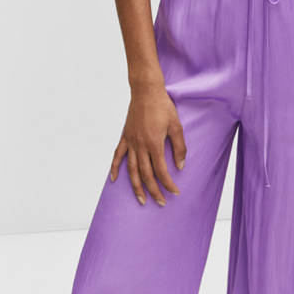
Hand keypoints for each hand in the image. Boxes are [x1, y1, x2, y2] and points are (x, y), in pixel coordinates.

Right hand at [109, 83, 186, 206]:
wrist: (146, 91)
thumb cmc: (163, 106)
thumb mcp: (176, 125)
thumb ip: (179, 147)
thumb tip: (180, 166)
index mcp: (154, 143)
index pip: (161, 170)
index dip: (168, 183)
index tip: (174, 192)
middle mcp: (140, 146)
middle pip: (146, 174)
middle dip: (154, 191)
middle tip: (161, 202)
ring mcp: (131, 142)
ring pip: (131, 170)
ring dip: (136, 186)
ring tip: (141, 200)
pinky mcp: (125, 137)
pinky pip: (117, 155)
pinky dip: (114, 168)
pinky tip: (113, 180)